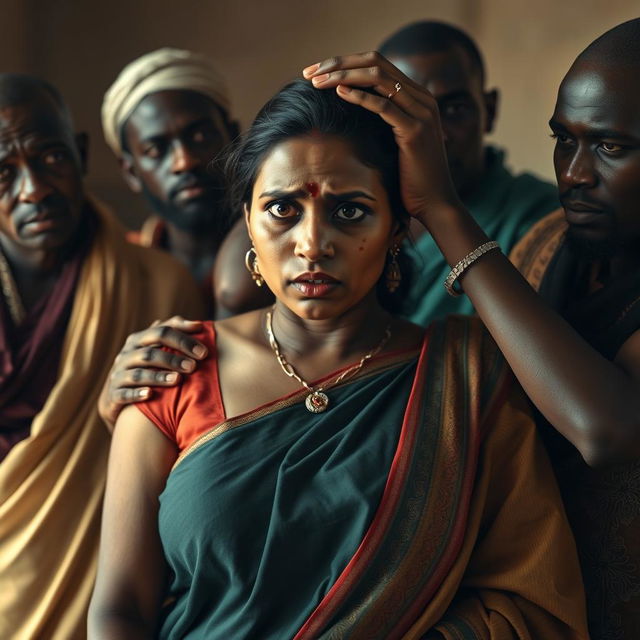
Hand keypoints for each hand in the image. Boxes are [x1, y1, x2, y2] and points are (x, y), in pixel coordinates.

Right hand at [98, 316, 207, 428]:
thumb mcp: (156, 348)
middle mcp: (126, 355)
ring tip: (178, 380)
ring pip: (138, 374)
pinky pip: (124, 394)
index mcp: (138, 340)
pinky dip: (137, 394)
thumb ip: (174, 334)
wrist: (117, 394)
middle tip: (194, 366)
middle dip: (172, 359)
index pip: (161, 333)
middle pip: (149, 353)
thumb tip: (197, 324)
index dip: (182, 339)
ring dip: (158, 377)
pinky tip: (151, 394)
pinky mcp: (114, 394)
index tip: (203, 351)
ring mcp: (118, 375)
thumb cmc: (146, 366)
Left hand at [302, 52, 461, 225]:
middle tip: (309, 72)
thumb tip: (349, 114)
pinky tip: (338, 93)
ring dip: (343, 76)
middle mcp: (422, 98)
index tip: (316, 71)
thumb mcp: (395, 143)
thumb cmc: (410, 179)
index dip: (344, 63)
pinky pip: (383, 106)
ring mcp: (421, 113)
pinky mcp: (415, 131)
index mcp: (417, 97)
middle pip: (375, 63)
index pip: (377, 64)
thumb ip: (382, 122)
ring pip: (377, 78)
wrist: (434, 203)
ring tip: (316, 82)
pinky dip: (359, 97)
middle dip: (338, 63)